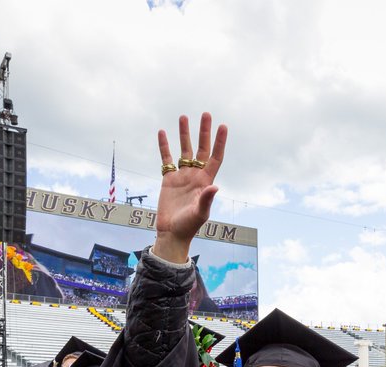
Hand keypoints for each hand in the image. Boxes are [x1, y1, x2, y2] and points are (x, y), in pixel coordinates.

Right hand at [152, 112, 227, 262]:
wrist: (172, 233)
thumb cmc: (189, 226)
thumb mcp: (200, 213)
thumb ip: (206, 199)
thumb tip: (214, 187)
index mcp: (206, 181)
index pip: (215, 157)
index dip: (219, 142)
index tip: (223, 126)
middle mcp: (195, 175)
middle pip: (201, 149)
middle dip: (203, 132)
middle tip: (206, 114)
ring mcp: (182, 176)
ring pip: (184, 150)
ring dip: (184, 134)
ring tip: (183, 117)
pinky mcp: (168, 179)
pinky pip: (166, 159)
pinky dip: (164, 146)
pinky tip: (163, 132)